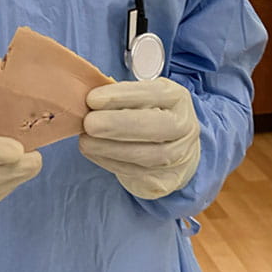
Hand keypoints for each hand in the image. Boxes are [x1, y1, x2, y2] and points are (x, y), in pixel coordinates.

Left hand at [80, 79, 201, 199]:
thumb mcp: (142, 99)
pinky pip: (138, 173)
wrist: (175, 150)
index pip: (155, 93)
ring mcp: (180, 154)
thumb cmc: (150, 117)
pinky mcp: (168, 178)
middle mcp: (185, 126)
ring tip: (85, 141)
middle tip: (89, 123)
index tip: (93, 99)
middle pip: (157, 126)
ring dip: (111, 148)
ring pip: (149, 155)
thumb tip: (88, 102)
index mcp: (178, 99)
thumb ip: (121, 98)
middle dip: (119, 125)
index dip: (123, 96)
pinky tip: (94, 153)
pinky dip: (111, 162)